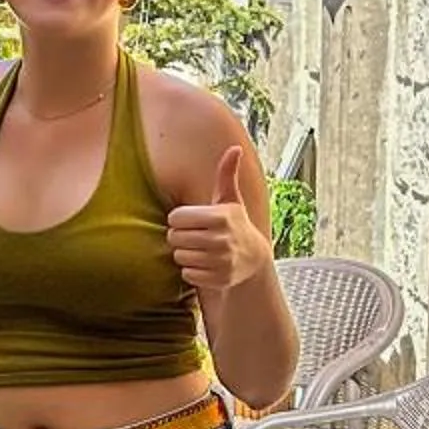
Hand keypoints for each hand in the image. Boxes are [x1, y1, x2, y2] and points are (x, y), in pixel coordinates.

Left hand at [165, 144, 269, 296]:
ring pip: (179, 256)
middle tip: (194, 236)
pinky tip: (204, 264)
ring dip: (185, 253)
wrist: (254, 258)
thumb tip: (235, 148)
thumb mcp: (231, 199)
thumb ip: (227, 174)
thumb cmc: (235, 223)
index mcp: (219, 217)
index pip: (175, 218)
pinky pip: (187, 274)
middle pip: (174, 238)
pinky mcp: (218, 279)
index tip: (191, 220)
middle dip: (180, 236)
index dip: (179, 219)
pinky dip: (192, 270)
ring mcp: (220, 261)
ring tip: (200, 249)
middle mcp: (221, 239)